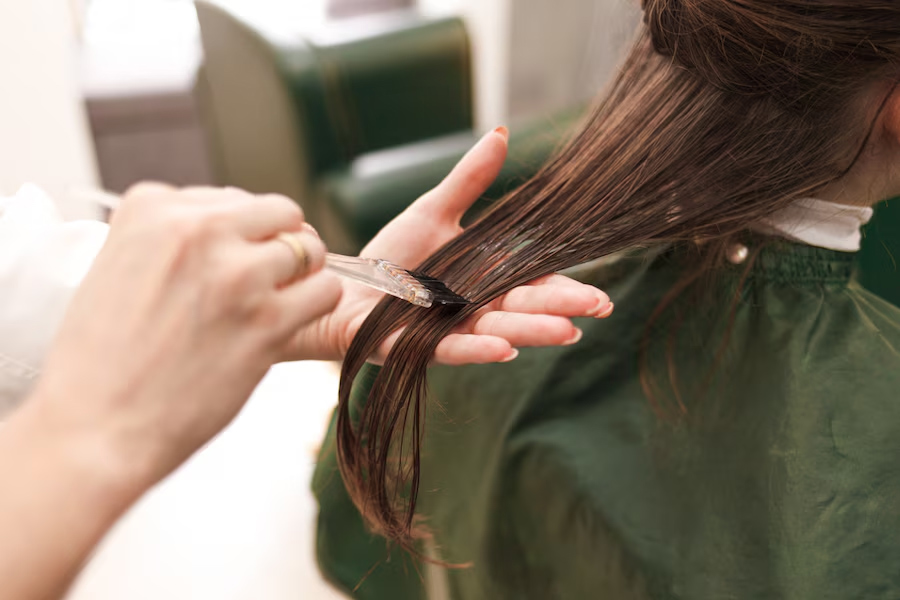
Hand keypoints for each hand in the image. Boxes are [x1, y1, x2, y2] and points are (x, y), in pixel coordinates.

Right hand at [27, 184, 340, 488]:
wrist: (95, 428)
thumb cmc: (103, 360)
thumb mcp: (118, 268)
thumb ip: (172, 240)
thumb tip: (230, 230)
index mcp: (151, 208)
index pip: (228, 198)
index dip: (236, 234)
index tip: (222, 265)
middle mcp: (196, 230)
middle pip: (279, 212)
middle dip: (280, 243)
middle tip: (269, 279)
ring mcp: (236, 274)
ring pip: (309, 249)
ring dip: (303, 277)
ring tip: (276, 305)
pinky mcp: (268, 320)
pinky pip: (326, 290)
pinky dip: (317, 305)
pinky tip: (289, 324)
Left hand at [285, 128, 613, 364]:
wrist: (344, 288)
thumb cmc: (391, 257)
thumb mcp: (434, 211)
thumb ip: (470, 181)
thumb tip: (501, 133)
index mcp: (485, 281)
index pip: (533, 284)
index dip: (566, 290)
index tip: (602, 297)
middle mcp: (475, 309)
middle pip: (523, 308)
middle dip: (560, 309)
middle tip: (598, 309)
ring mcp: (449, 331)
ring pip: (497, 332)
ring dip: (531, 332)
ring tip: (565, 332)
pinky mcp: (418, 348)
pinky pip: (452, 351)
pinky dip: (478, 351)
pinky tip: (505, 351)